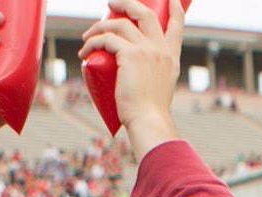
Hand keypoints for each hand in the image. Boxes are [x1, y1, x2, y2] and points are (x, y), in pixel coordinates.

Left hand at [79, 0, 184, 149]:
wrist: (149, 121)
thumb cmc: (150, 113)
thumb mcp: (159, 91)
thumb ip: (152, 80)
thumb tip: (135, 81)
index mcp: (171, 58)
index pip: (176, 26)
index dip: (174, 9)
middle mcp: (161, 50)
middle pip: (145, 13)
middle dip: (126, 3)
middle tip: (111, 4)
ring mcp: (147, 50)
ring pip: (120, 24)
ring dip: (100, 26)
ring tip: (87, 35)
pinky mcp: (130, 55)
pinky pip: (106, 39)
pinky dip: (92, 42)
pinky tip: (84, 51)